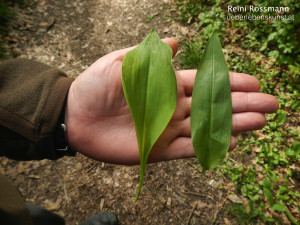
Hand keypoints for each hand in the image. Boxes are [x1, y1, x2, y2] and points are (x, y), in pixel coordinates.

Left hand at [65, 39, 277, 164]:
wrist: (75, 116)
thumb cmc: (94, 86)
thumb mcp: (120, 61)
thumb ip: (150, 54)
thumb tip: (177, 41)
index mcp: (165, 86)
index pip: (204, 84)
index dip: (229, 83)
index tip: (254, 82)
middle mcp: (171, 107)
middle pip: (212, 106)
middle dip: (241, 105)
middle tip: (270, 104)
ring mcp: (166, 129)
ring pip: (205, 128)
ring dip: (233, 125)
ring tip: (261, 122)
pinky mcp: (157, 150)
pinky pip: (188, 148)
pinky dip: (208, 146)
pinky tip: (231, 142)